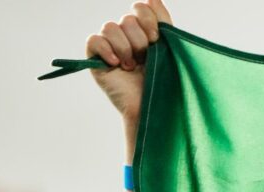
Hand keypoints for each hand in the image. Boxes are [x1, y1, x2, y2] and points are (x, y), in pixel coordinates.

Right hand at [86, 0, 172, 123]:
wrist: (153, 110)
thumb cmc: (165, 85)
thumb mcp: (170, 52)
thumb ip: (165, 24)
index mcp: (146, 32)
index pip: (141, 6)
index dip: (148, 18)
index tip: (156, 39)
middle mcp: (128, 37)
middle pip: (127, 18)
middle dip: (139, 39)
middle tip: (145, 59)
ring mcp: (110, 48)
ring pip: (110, 27)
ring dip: (125, 48)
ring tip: (132, 67)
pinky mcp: (96, 60)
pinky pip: (94, 40)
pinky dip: (106, 50)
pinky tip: (116, 65)